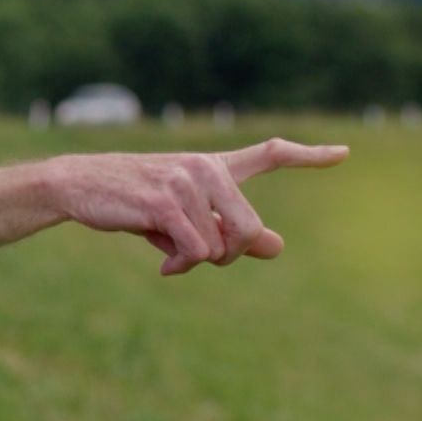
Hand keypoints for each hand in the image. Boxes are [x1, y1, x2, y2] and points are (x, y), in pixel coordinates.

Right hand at [0, 137, 348, 272]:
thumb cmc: (130, 202)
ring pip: (220, 245)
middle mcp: (205, 168)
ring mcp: (185, 181)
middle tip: (199, 260)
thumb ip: (229, 230)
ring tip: (170, 257)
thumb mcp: (182, 217)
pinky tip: (163, 265)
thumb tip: (277, 247)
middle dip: (229, 256)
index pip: (269, 154)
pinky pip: (194, 250)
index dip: (309, 157)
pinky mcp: (163, 200)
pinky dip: (181, 266)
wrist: (76, 186)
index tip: (344, 154)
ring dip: (196, 263)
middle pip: (249, 230)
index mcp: (212, 167)